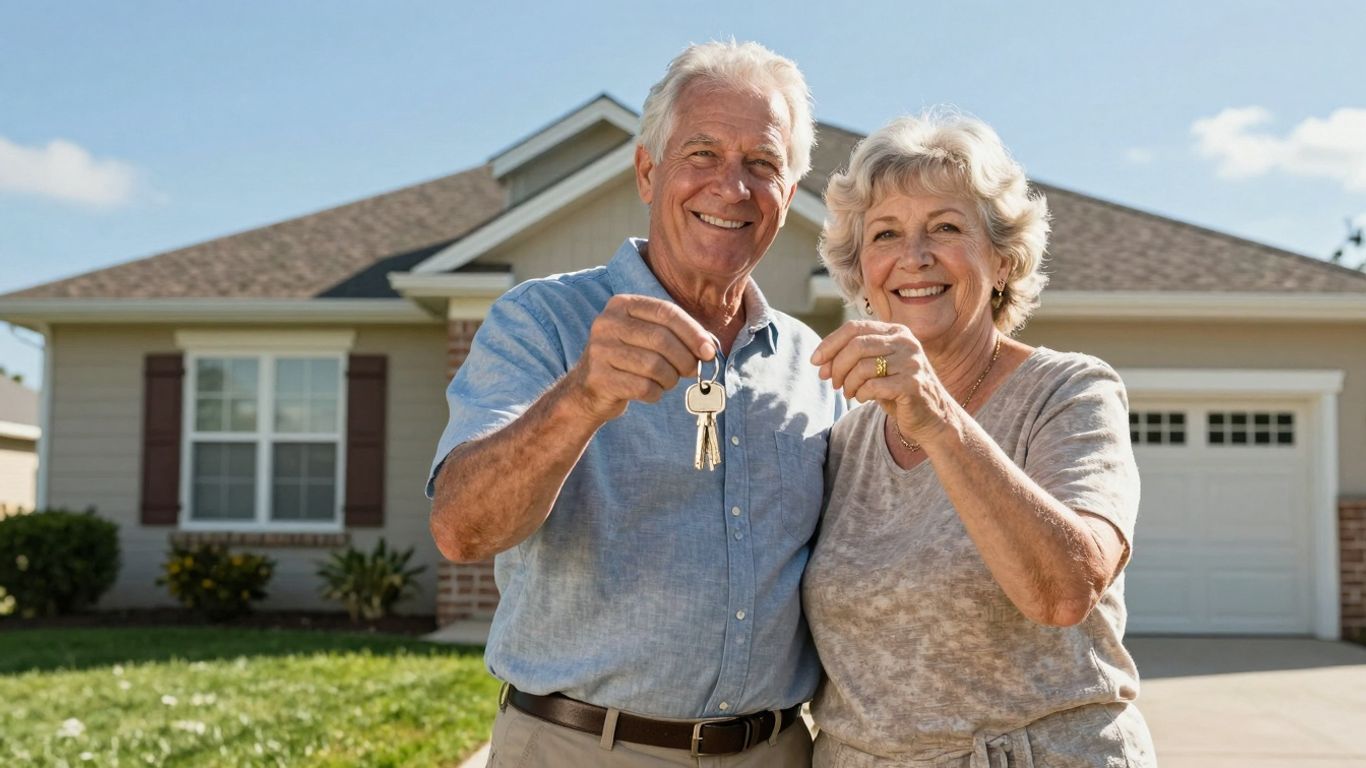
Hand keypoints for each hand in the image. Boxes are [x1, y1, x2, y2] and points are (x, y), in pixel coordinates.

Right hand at [564, 294, 715, 423]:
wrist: (587, 389)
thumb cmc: (628, 360)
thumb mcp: (646, 336)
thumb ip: (677, 335)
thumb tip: (709, 348)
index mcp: (621, 304)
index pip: (666, 312)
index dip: (693, 332)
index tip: (709, 350)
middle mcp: (607, 323)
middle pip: (662, 339)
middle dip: (685, 359)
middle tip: (692, 371)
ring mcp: (600, 350)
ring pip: (655, 366)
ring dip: (670, 379)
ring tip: (667, 381)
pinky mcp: (599, 378)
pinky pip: (643, 387)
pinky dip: (656, 393)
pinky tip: (651, 391)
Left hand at [810, 320, 947, 442]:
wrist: (932, 417)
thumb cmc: (897, 390)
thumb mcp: (876, 367)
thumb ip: (852, 358)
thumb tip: (819, 361)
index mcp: (896, 331)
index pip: (854, 328)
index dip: (830, 343)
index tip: (815, 362)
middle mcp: (906, 342)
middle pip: (856, 345)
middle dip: (836, 366)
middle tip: (833, 383)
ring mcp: (912, 362)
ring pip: (863, 367)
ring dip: (848, 383)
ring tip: (848, 393)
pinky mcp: (913, 384)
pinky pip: (873, 386)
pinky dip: (860, 394)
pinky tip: (862, 398)